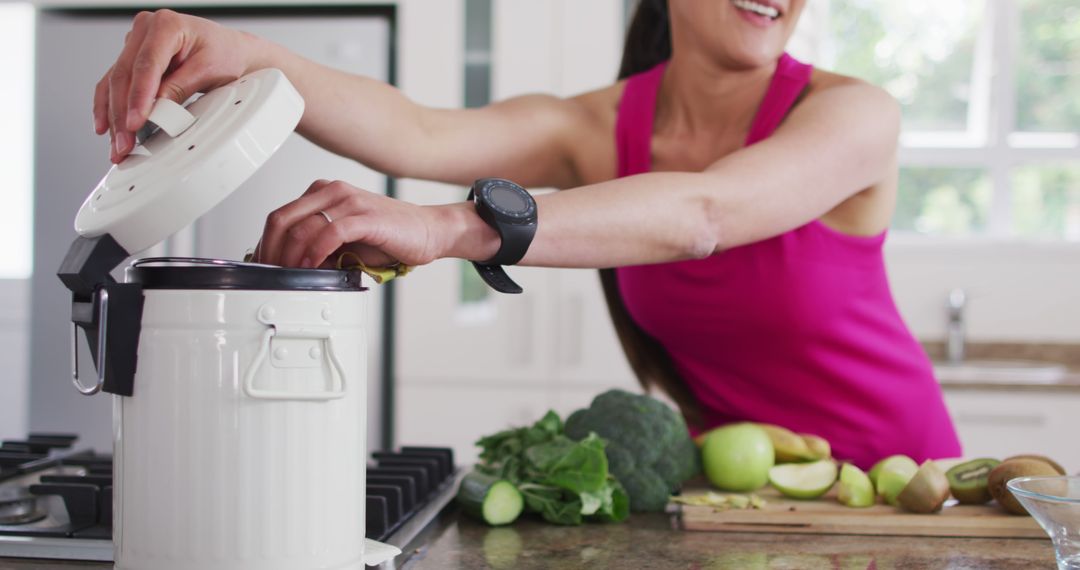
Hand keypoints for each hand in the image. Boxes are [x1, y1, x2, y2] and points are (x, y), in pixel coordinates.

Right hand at [93, 10, 260, 162]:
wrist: (229, 49)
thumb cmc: (224, 53)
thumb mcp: (209, 70)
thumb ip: (180, 87)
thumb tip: (155, 108)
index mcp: (166, 24)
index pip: (146, 65)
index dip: (139, 96)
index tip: (135, 123)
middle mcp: (145, 29)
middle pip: (124, 74)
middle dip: (122, 114)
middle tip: (125, 143)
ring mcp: (135, 43)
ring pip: (114, 81)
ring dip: (113, 116)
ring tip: (118, 144)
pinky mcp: (132, 58)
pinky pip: (113, 83)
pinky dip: (109, 106)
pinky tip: (106, 126)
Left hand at [252, 180, 448, 269]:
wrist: (428, 231)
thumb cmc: (389, 236)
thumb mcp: (344, 240)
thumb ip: (317, 244)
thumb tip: (288, 267)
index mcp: (324, 192)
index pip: (280, 216)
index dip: (266, 245)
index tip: (265, 269)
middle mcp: (333, 191)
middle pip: (282, 219)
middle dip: (271, 252)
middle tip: (271, 276)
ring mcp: (349, 201)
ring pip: (302, 227)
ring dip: (289, 256)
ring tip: (289, 275)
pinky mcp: (365, 216)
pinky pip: (330, 232)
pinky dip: (315, 251)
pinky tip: (311, 266)